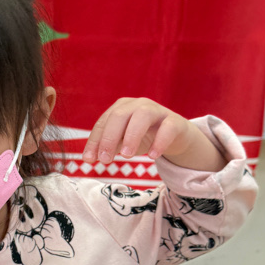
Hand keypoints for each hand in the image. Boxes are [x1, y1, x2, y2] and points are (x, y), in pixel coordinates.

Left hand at [83, 98, 224, 171]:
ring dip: (132, 136)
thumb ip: (108, 147)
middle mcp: (138, 105)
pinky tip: (152, 156)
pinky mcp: (175, 121)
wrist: (175, 136)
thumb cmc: (144, 137)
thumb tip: (89, 158)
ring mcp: (157, 110)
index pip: (103, 123)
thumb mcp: (123, 142)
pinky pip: (167, 127)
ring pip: (142, 115)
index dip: (95, 141)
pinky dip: (160, 141)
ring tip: (126, 156)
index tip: (89, 160)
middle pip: (119, 116)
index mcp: (121, 108)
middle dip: (109, 138)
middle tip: (105, 160)